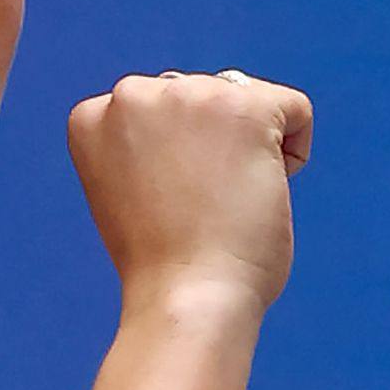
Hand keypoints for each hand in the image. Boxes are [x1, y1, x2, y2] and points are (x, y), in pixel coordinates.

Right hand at [66, 70, 313, 312]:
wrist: (186, 297)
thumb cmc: (164, 265)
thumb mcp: (132, 190)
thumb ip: (150, 147)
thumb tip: (200, 131)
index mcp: (93, 116)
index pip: (160, 111)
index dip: (177, 160)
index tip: (166, 203)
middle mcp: (133, 93)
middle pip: (204, 99)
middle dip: (214, 147)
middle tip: (198, 208)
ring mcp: (188, 94)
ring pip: (247, 103)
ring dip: (249, 151)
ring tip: (223, 202)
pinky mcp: (244, 106)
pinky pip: (296, 110)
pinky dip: (294, 153)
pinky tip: (261, 190)